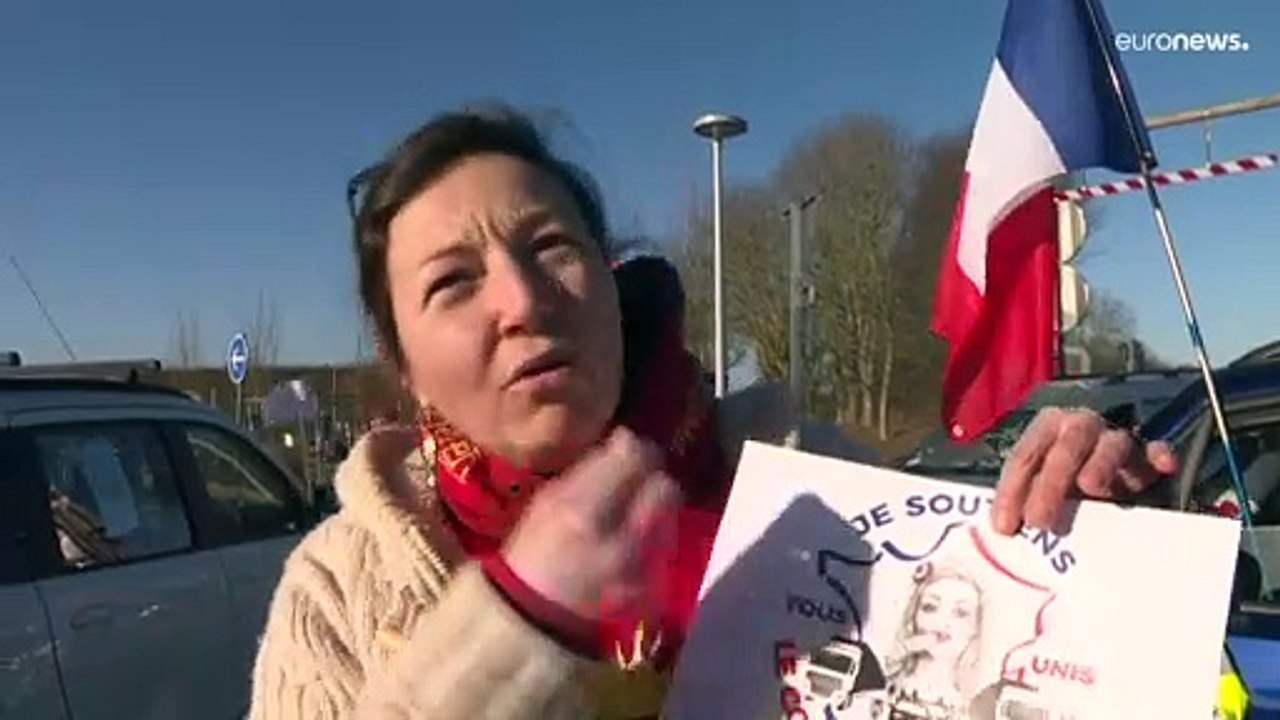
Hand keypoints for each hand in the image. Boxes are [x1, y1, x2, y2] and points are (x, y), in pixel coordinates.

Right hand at [502, 429, 679, 620]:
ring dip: (657, 507)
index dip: (634, 446)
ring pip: (671, 518)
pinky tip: (633, 542)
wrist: (532, 618)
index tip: (624, 447)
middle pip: (665, 487)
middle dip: (654, 476)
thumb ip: (590, 469)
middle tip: (638, 477)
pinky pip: (664, 549)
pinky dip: (654, 539)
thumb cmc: (531, 551)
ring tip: (634, 511)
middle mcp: (620, 540)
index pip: (635, 459)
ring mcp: (640, 569)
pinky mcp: (651, 590)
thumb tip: (624, 442)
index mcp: (583, 512)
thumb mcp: (547, 500)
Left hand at [992, 407, 1178, 534]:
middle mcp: (1080, 426)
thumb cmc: (1064, 482)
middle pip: (1066, 448)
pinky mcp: (1148, 454)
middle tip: (1040, 522)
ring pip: (1111, 444)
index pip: (1025, 456)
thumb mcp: (1040, 486)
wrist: (1112, 471)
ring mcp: (1116, 437)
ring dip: (1100, 465)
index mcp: (1046, 428)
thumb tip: (1007, 531)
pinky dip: (1158, 456)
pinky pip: (1155, 450)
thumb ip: (1026, 499)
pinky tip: (1163, 465)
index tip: (1005, 527)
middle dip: (1050, 485)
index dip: (1011, 491)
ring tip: (1091, 488)